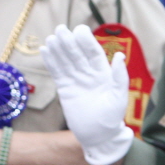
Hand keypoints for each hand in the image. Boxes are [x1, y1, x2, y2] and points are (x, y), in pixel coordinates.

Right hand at [42, 24, 133, 164]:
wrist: (97, 136)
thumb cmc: (112, 119)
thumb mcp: (119, 98)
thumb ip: (119, 77)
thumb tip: (119, 56)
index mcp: (104, 74)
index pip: (93, 53)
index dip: (86, 41)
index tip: (79, 30)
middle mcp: (89, 74)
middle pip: (77, 54)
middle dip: (69, 42)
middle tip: (61, 29)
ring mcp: (76, 80)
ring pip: (65, 61)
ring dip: (58, 49)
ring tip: (51, 37)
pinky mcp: (65, 88)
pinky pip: (56, 72)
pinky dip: (50, 62)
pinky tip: (45, 50)